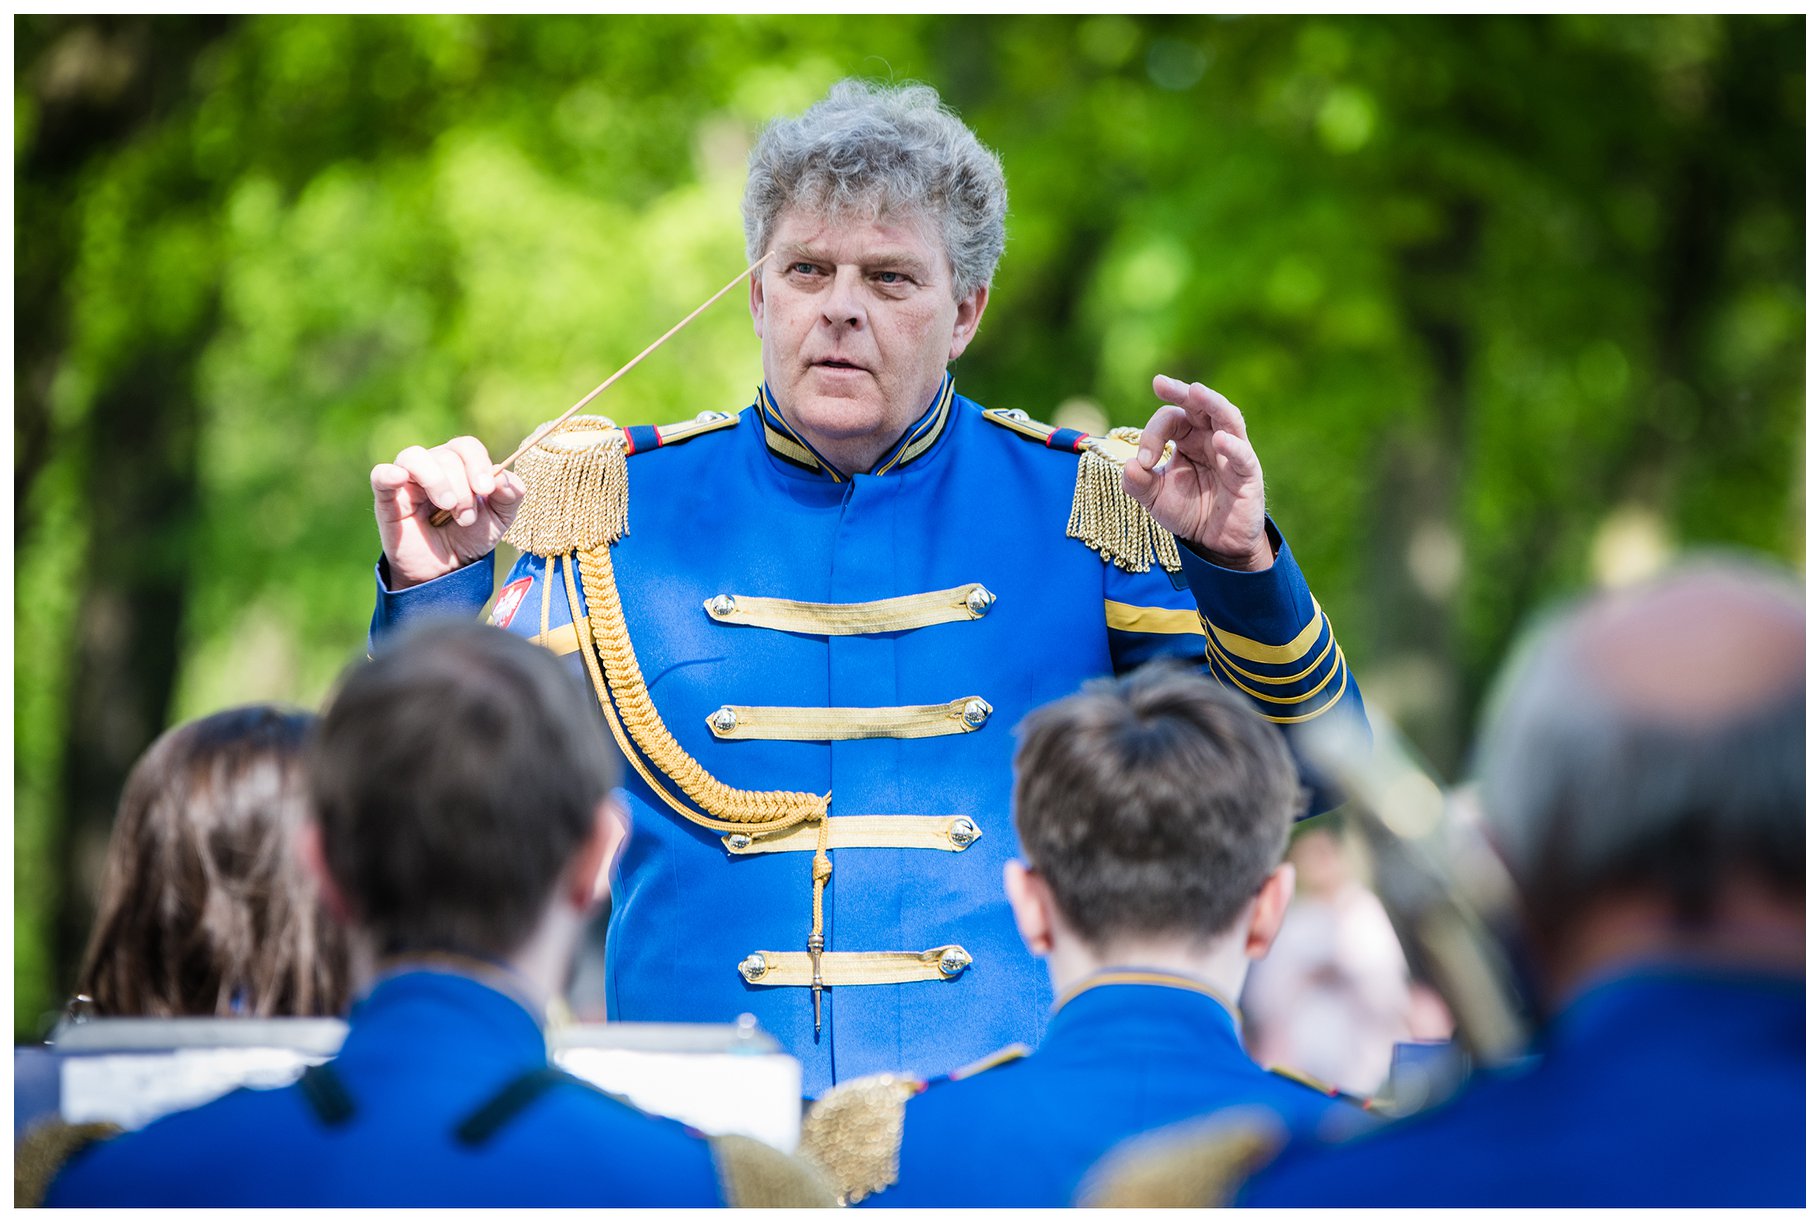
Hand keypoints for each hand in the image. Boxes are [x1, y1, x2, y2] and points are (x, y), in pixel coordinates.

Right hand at [371, 436, 525, 588]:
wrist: (444, 571)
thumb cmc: (470, 538)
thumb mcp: (499, 519)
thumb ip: (511, 495)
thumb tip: (503, 476)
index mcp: (460, 465)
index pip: (467, 446)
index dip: (478, 463)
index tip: (486, 490)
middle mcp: (433, 466)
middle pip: (447, 456)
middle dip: (463, 488)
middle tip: (467, 518)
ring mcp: (408, 480)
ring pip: (415, 457)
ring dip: (437, 480)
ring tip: (447, 507)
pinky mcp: (387, 498)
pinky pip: (381, 474)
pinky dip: (390, 473)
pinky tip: (400, 479)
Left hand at [1121, 375, 1272, 570]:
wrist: (1215, 543)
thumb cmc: (1188, 511)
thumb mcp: (1154, 497)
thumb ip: (1137, 482)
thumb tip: (1128, 465)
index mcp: (1188, 437)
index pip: (1171, 418)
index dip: (1152, 434)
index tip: (1142, 460)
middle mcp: (1211, 438)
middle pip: (1200, 405)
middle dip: (1182, 391)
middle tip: (1161, 383)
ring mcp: (1232, 453)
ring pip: (1228, 418)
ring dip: (1212, 403)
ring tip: (1196, 391)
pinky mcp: (1248, 474)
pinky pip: (1243, 456)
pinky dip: (1233, 447)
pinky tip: (1221, 440)